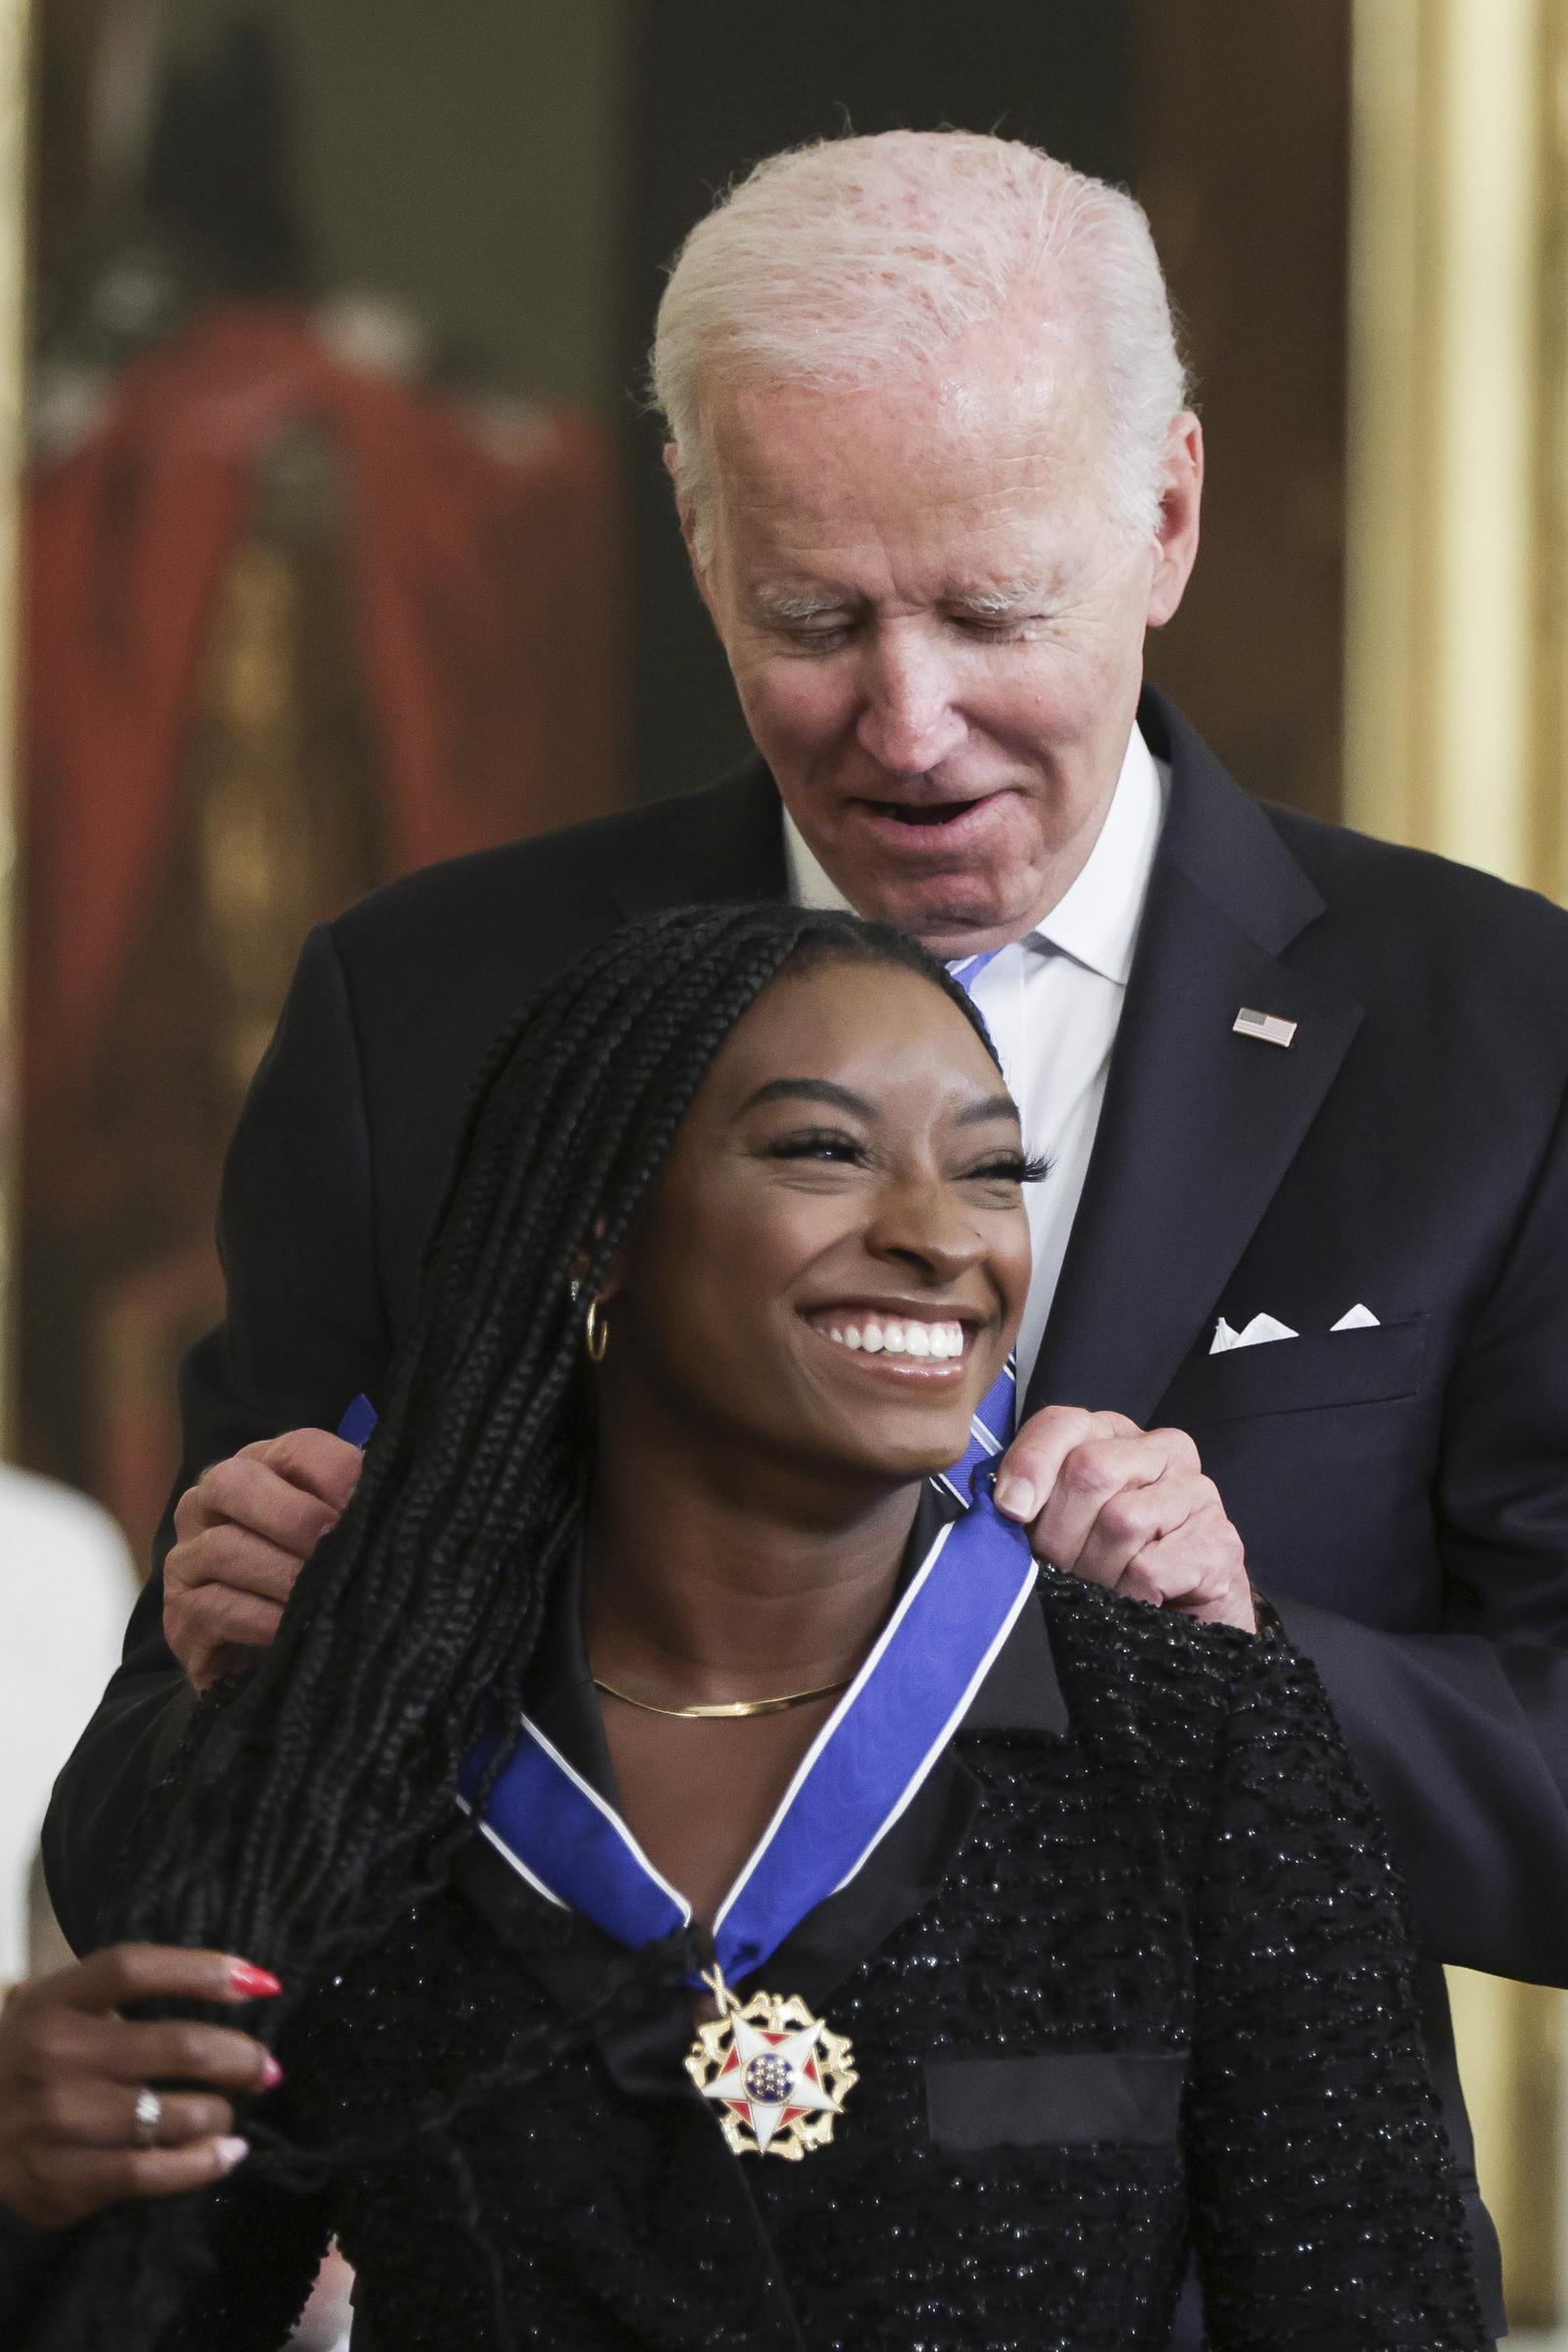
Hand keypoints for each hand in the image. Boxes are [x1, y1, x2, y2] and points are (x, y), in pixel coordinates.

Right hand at [0, 1945, 281, 2226]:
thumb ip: (124, 1997)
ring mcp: (57, 2123)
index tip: (261, 1983)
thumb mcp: (60, 2007)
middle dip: (241, 2058)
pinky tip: (225, 2154)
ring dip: (221, 2114)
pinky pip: (152, 2173)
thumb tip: (239, 1985)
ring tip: (227, 2113)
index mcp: (55, 2001)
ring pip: (175, 2115)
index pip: (136, 1970)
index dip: (203, 1969)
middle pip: (179, 2046)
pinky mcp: (60, 2180)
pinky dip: (202, 2165)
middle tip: (265, 2068)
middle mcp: (54, 2056)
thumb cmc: (32, 2058)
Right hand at [167, 1429, 363, 1689]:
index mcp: (259, 1469)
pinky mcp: (179, 1616)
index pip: (294, 1449)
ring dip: (281, 1572)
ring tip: (322, 1594)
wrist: (261, 1663)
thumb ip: (355, 1516)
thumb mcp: (335, 1544)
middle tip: (333, 1543)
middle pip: (236, 1483)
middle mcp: (210, 1504)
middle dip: (292, 1513)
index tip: (366, 1501)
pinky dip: (259, 1617)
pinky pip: (214, 1607)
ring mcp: (187, 1559)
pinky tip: (290, 1628)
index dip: (332, 1470)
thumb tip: (394, 1508)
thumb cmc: (309, 1586)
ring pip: (224, 1548)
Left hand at [994, 1405, 1254, 1631]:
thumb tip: (1006, 1504)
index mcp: (1115, 1435)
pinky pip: (1149, 1568)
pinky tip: (1131, 1604)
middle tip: (1057, 1570)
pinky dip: (1125, 1597)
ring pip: (1120, 1521)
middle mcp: (1163, 1450)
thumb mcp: (1062, 1524)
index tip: (1011, 1511)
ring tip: (1096, 1592)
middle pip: (1089, 1470)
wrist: (1181, 1622)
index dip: (1030, 1465)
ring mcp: (1198, 1493)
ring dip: (1093, 1572)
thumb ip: (1033, 1500)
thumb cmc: (1111, 1567)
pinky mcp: (1219, 1542)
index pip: (1062, 1423)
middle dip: (1059, 1532)